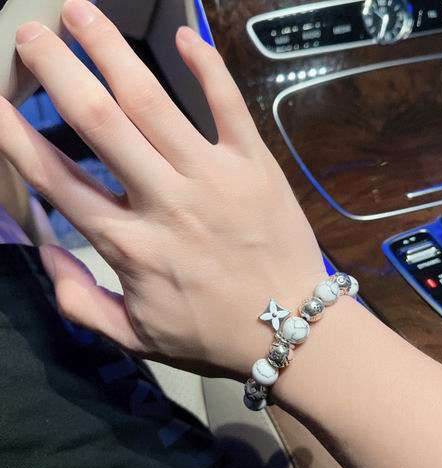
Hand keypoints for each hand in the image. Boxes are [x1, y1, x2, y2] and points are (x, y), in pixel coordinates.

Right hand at [0, 0, 326, 378]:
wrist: (290, 330)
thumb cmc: (213, 335)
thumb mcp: (135, 336)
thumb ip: (80, 302)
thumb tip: (45, 254)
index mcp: (130, 246)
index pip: (57, 179)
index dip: (15, 135)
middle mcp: (165, 203)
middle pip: (100, 123)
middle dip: (58, 71)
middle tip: (33, 34)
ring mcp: (213, 179)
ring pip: (153, 103)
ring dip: (112, 52)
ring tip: (81, 13)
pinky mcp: (255, 166)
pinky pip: (228, 106)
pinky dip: (207, 67)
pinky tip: (185, 37)